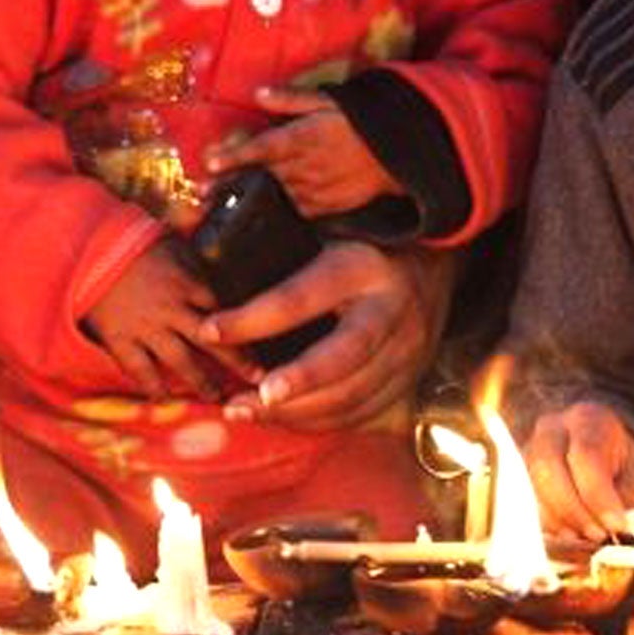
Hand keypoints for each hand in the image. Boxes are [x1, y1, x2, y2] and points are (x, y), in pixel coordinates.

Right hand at [83, 244, 254, 398]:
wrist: (85, 248)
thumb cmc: (132, 241)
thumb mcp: (173, 243)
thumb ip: (197, 262)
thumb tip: (225, 265)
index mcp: (188, 283)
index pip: (226, 310)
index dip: (247, 327)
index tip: (263, 338)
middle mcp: (172, 310)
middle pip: (213, 341)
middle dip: (239, 362)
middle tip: (259, 380)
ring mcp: (146, 328)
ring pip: (182, 362)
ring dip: (203, 382)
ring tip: (219, 398)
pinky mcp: (120, 340)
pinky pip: (141, 370)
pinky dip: (154, 387)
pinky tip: (166, 400)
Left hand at [205, 241, 451, 430]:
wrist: (435, 264)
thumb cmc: (361, 243)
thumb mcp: (327, 229)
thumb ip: (274, 235)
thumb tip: (198, 213)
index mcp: (362, 268)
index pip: (300, 298)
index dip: (252, 318)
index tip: (209, 329)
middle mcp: (391, 312)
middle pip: (339, 359)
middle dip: (291, 384)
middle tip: (243, 402)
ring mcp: (408, 351)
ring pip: (351, 395)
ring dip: (295, 412)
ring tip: (244, 411)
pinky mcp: (410, 378)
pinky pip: (362, 412)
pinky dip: (319, 421)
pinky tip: (281, 418)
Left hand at [207, 87, 399, 216]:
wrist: (398, 153)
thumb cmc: (359, 122)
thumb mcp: (328, 101)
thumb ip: (291, 99)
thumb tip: (259, 93)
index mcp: (301, 138)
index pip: (260, 148)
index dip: (233, 156)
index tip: (208, 163)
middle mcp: (305, 167)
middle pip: (260, 178)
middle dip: (232, 185)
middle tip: (205, 193)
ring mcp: (316, 191)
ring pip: (275, 198)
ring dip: (253, 200)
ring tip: (227, 206)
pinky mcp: (328, 208)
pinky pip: (298, 212)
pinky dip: (282, 211)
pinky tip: (267, 214)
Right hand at [523, 401, 633, 540]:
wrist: (608, 456)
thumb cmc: (629, 466)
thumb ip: (632, 494)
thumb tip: (615, 523)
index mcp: (588, 419)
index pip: (585, 455)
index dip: (599, 495)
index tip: (617, 524)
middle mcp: (551, 429)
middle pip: (547, 467)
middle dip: (574, 509)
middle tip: (600, 534)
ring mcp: (530, 451)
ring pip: (532, 488)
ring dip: (561, 520)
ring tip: (590, 535)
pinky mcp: (522, 476)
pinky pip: (527, 503)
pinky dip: (550, 524)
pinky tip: (573, 533)